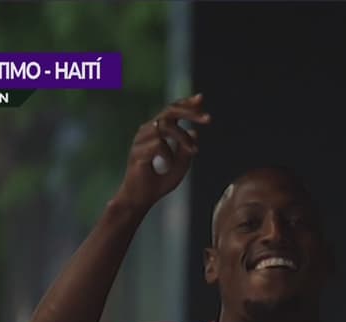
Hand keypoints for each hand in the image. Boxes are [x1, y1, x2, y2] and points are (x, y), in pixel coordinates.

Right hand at [116, 94, 211, 209]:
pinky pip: (159, 145)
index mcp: (155, 132)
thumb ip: (186, 150)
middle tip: (208, 119)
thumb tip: (195, 132)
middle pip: (169, 111)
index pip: (171, 111)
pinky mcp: (137, 152)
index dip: (185, 103)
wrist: (140, 200)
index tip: (201, 98)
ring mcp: (140, 141)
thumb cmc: (157, 183)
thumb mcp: (179, 166)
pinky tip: (167, 164)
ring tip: (193, 151)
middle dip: (190, 112)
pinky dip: (169, 154)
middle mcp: (146, 132)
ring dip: (183, 137)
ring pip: (165, 126)